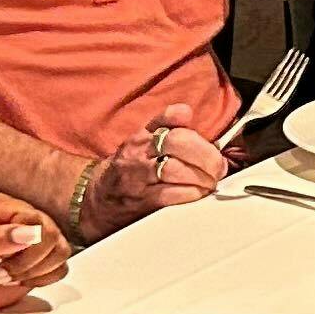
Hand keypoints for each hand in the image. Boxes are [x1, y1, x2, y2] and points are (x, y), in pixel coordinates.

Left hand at [0, 192, 64, 313]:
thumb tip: (28, 232)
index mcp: (0, 207)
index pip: (34, 218)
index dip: (23, 245)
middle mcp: (20, 220)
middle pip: (52, 234)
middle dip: (27, 262)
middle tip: (0, 272)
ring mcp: (33, 241)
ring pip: (60, 251)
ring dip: (34, 272)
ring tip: (7, 277)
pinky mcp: (41, 262)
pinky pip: (61, 268)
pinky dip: (42, 280)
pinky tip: (19, 281)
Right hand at [81, 103, 225, 238]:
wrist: (97, 200)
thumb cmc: (128, 170)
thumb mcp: (142, 142)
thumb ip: (165, 125)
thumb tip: (186, 112)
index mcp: (141, 137)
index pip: (163, 118)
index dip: (179, 115)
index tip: (190, 119)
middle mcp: (139, 153)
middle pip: (178, 143)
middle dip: (206, 154)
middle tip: (218, 165)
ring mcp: (138, 177)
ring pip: (176, 169)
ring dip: (201, 176)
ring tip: (211, 181)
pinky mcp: (142, 201)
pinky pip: (171, 194)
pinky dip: (191, 193)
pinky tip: (198, 193)